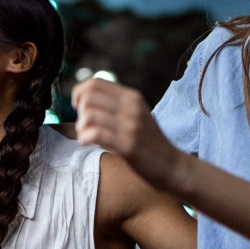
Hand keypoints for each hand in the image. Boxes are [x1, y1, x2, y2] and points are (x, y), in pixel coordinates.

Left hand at [72, 78, 187, 193]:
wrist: (171, 165)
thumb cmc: (147, 142)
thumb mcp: (135, 115)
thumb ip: (114, 104)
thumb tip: (83, 98)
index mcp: (132, 97)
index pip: (95, 83)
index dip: (79, 93)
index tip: (79, 107)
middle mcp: (132, 107)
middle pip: (89, 97)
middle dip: (79, 111)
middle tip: (84, 125)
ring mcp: (131, 126)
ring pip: (89, 115)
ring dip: (80, 127)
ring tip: (85, 136)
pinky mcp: (128, 145)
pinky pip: (96, 133)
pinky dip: (84, 138)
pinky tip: (87, 143)